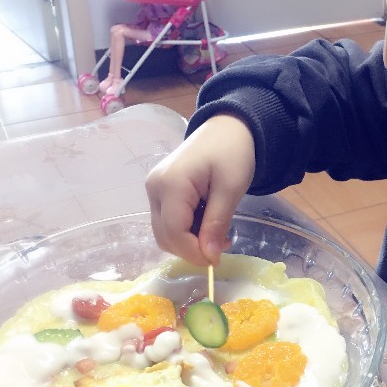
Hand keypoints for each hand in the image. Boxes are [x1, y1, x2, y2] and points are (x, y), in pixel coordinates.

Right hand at [146, 114, 255, 264]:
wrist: (227, 127)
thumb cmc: (232, 152)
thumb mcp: (231, 188)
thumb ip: (217, 222)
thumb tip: (209, 257)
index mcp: (170, 184)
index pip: (174, 233)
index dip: (194, 252)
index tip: (219, 259)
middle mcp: (154, 188)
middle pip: (165, 236)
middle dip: (192, 249)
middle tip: (223, 244)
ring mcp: (154, 190)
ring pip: (165, 233)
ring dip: (190, 241)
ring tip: (217, 232)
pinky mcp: (159, 192)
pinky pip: (168, 222)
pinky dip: (187, 230)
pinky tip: (207, 222)